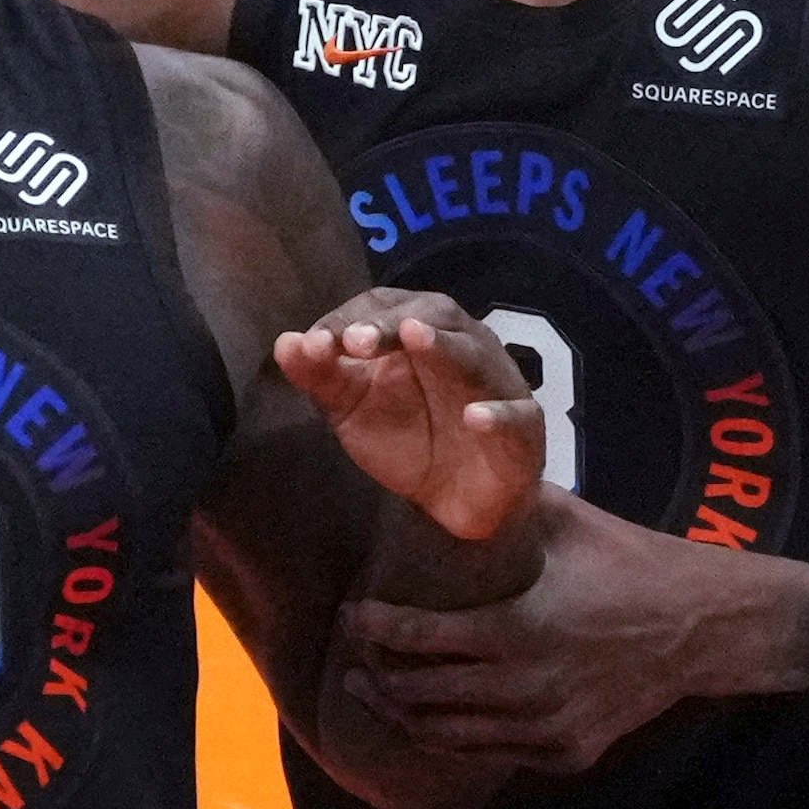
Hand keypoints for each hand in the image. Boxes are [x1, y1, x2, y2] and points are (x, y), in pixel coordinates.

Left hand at [276, 291, 542, 542]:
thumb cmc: (407, 438)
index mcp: (420, 333)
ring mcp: (497, 384)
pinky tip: (473, 417)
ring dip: (444, 347)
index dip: (351, 318)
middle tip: (355, 340)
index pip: (387, 305)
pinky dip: (497, 415)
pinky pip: (516, 415)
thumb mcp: (353, 411)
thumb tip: (284, 343)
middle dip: (393, 324)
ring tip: (417, 340)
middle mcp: (463, 346)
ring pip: (476, 355)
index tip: (315, 344)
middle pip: (435, 315)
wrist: (456, 502)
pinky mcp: (524, 429)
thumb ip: (321, 378)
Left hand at [345, 494, 808, 772]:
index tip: (353, 614)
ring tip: (373, 690)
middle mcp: (526, 688)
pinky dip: (450, 738)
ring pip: (446, 735)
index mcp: (519, 628)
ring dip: (401, 713)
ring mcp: (546, 728)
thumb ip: (503, 498)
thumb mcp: (568, 522)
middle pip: (419, 694)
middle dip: (375, 674)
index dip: (373, 629)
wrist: (705, 626)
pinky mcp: (565, 753)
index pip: (417, 639)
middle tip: (353, 655)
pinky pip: (488, 754)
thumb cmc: (632, 563)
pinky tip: (429, 719)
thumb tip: (449, 453)